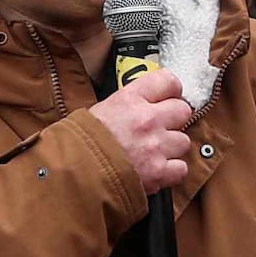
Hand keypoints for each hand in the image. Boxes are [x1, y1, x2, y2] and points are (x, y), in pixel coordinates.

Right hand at [90, 67, 199, 189]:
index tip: (168, 96)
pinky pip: (180, 169)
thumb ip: (125, 105)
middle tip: (160, 127)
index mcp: (130, 99)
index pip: (168, 81)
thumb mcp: (98, 110)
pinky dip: (171, 171)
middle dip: (174, 119)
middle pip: (183, 110)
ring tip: (153, 152)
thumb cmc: (79, 144)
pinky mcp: (158, 172)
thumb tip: (140, 102)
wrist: (71, 175)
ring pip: (183, 141)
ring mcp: (155, 146)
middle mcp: (147, 120)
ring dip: (172, 147)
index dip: (171, 90)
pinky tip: (157, 170)